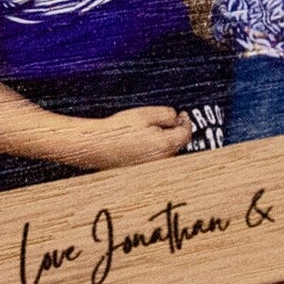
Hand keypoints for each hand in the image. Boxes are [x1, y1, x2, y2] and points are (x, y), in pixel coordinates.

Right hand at [77, 103, 192, 167]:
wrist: (97, 146)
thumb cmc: (118, 130)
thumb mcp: (145, 114)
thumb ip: (167, 114)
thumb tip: (176, 117)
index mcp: (165, 145)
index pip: (186, 134)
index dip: (186, 122)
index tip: (182, 115)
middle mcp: (161, 159)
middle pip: (177, 144)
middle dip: (175, 131)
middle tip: (168, 119)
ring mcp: (152, 167)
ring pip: (166, 151)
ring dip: (164, 140)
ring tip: (149, 129)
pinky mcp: (142, 170)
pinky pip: (154, 158)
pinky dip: (153, 149)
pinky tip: (139, 140)